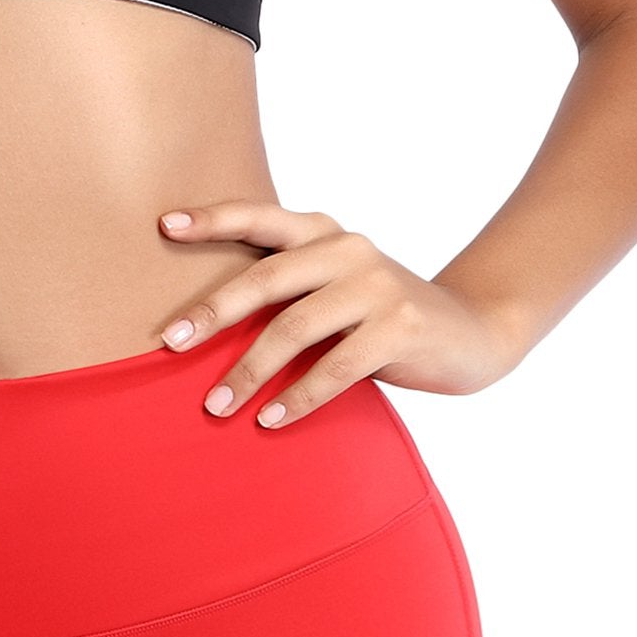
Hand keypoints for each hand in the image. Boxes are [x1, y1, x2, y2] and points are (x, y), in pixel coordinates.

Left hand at [157, 201, 527, 424]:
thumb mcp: (335, 288)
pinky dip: (297, 397)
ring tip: (216, 407)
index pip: (262, 217)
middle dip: (212, 313)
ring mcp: (379, 287)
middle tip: (170, 345)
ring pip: (295, 329)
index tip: (164, 227)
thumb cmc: (379, 316)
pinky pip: (335, 368)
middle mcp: (350, 250)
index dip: (213, 219)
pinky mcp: (401, 328)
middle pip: (266, 278)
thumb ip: (287, 290)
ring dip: (248, 372)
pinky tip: (269, 419)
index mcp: (326, 234)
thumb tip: (199, 325)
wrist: (471, 331)